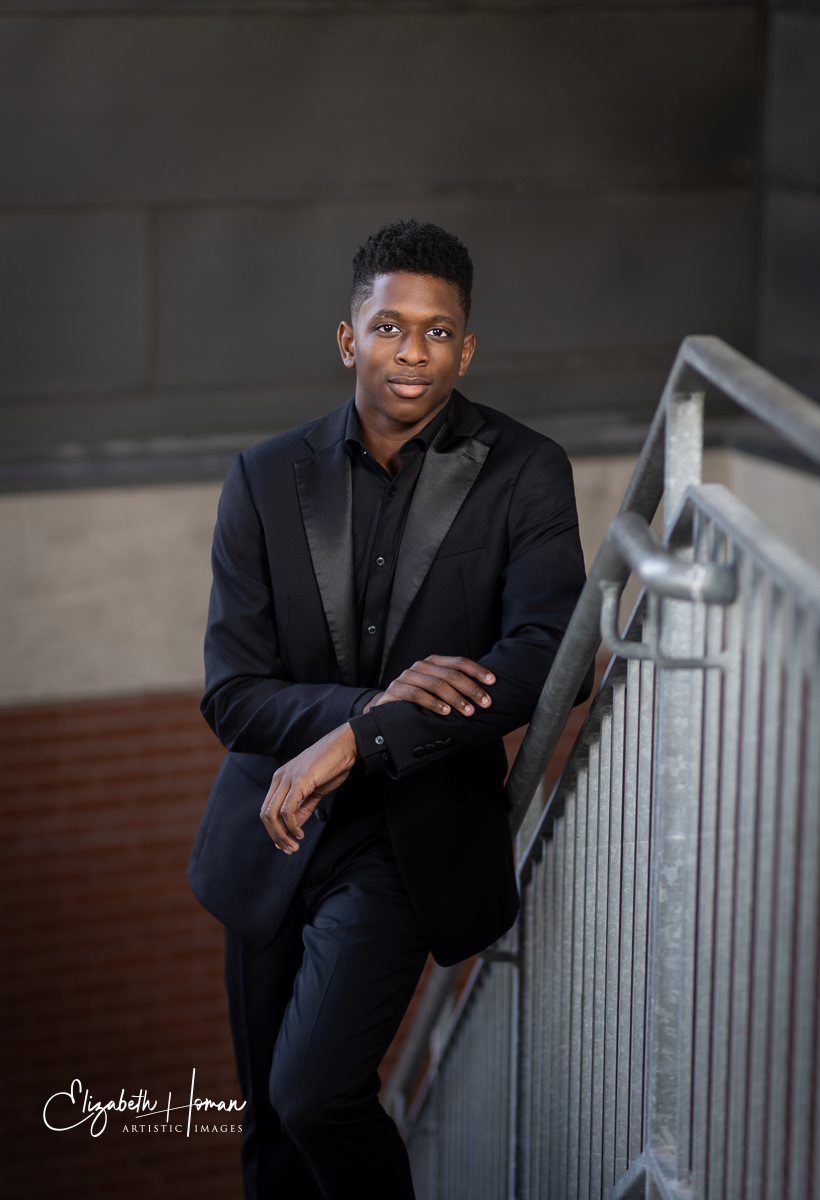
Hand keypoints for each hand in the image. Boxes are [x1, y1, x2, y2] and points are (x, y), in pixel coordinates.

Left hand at [261, 724, 357, 853]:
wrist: (344, 746)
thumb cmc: (331, 766)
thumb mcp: (313, 791)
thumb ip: (302, 808)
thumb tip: (293, 827)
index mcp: (280, 779)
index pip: (267, 809)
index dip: (273, 830)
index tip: (284, 844)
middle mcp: (279, 778)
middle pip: (266, 814)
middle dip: (275, 836)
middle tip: (288, 849)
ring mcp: (287, 778)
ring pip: (272, 814)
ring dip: (282, 834)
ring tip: (293, 844)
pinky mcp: (299, 781)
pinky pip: (287, 809)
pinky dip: (291, 825)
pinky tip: (299, 833)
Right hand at [363, 654, 494, 717]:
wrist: (388, 707)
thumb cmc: (420, 698)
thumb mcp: (437, 689)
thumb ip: (454, 686)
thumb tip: (484, 693)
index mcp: (434, 662)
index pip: (459, 662)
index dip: (477, 670)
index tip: (492, 681)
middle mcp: (422, 665)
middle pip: (451, 674)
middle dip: (471, 689)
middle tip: (485, 702)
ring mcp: (408, 676)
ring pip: (437, 684)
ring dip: (456, 698)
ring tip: (469, 711)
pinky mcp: (397, 689)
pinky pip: (417, 695)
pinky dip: (434, 703)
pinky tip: (445, 712)